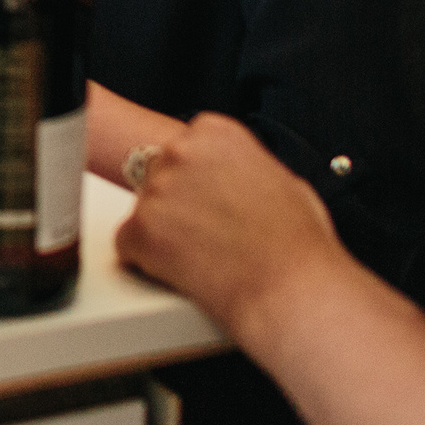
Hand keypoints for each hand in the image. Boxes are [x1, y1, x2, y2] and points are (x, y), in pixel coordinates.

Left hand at [114, 113, 345, 340]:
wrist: (290, 290)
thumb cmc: (296, 244)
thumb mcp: (283, 180)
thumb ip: (246, 166)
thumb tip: (237, 176)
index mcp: (214, 133)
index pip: (186, 146)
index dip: (197, 179)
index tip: (211, 200)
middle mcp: (179, 152)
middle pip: (159, 174)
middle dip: (176, 203)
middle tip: (205, 233)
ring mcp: (155, 191)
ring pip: (144, 210)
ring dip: (162, 232)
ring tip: (203, 256)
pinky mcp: (138, 230)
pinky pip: (128, 244)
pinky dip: (147, 261)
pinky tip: (183, 271)